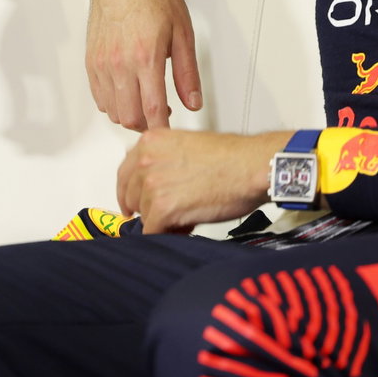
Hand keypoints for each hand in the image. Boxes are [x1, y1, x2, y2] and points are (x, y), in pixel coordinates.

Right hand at [86, 0, 201, 129]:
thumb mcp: (182, 33)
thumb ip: (187, 73)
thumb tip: (193, 101)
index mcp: (145, 57)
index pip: (153, 110)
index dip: (162, 128)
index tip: (170, 132)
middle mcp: (120, 63)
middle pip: (130, 116)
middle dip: (148, 125)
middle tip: (161, 117)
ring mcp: (102, 63)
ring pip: (112, 110)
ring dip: (129, 115)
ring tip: (145, 104)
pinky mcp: (91, 60)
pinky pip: (99, 96)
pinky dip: (113, 103)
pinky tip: (127, 94)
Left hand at [116, 129, 288, 232]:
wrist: (252, 167)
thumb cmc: (232, 157)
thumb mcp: (186, 145)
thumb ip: (164, 160)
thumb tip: (155, 183)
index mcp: (150, 141)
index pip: (125, 173)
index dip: (131, 191)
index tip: (135, 203)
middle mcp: (146, 160)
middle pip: (131, 196)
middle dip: (149, 207)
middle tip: (170, 213)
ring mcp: (152, 184)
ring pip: (145, 215)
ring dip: (163, 221)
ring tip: (187, 216)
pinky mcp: (163, 208)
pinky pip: (153, 231)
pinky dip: (167, 234)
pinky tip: (186, 226)